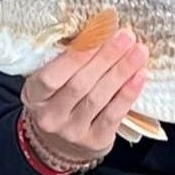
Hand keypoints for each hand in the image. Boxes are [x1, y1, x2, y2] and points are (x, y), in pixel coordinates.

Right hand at [20, 28, 148, 166]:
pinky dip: (128, 93)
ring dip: (121, 71)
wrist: (59, 144)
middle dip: (106, 57)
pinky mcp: (95, 141)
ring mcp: (73, 132)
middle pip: (80, 84)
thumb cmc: (58, 100)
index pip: (52, 76)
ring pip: (99, 98)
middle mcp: (51, 116)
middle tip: (126, 36)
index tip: (99, 32)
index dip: (76, 55)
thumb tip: (98, 30)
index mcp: (34, 95)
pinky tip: (140, 75)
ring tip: (139, 51)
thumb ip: (67, 61)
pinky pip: (114, 115)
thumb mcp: (51, 82)